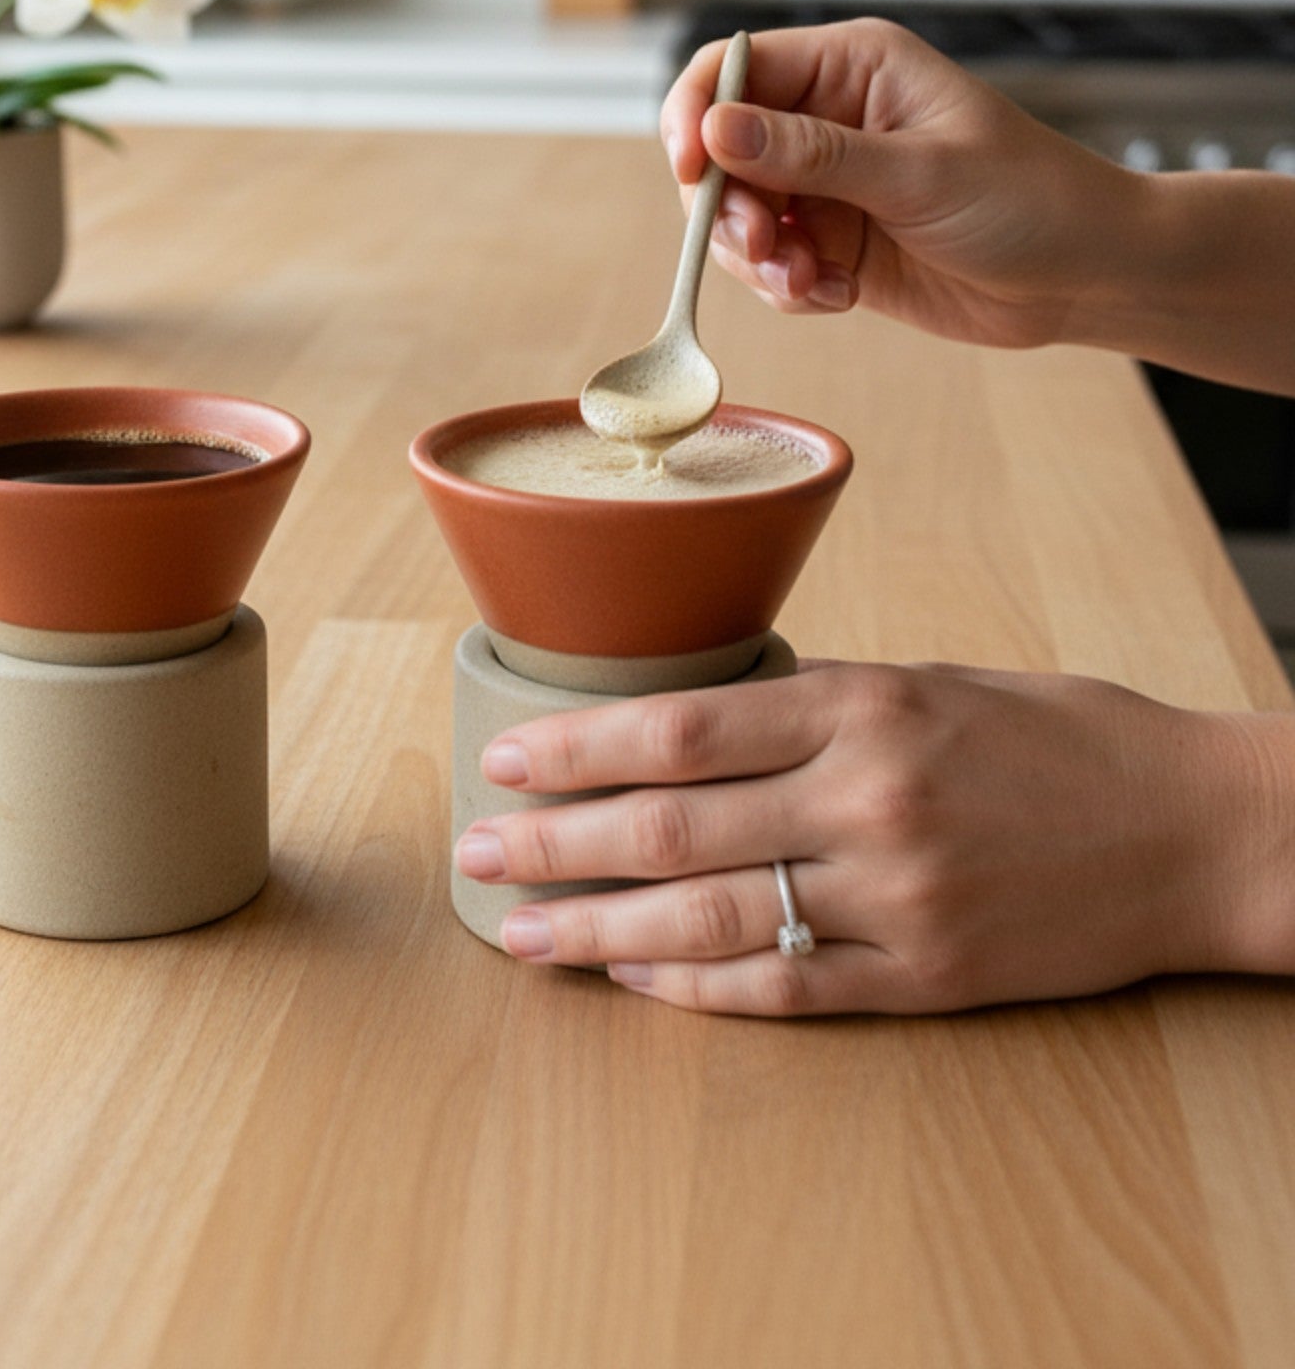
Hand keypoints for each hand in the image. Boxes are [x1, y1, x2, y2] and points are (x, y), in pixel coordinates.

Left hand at [452, 662, 1290, 1014]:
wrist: (1196, 830)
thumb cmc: (1056, 737)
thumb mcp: (925, 682)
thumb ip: (807, 707)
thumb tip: (683, 728)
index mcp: (861, 709)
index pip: (680, 729)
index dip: (578, 748)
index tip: (505, 761)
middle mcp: (867, 801)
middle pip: (672, 827)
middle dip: (556, 843)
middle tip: (475, 852)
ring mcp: (897, 899)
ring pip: (712, 920)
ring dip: (601, 931)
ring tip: (523, 934)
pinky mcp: (930, 980)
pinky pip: (789, 990)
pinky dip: (700, 990)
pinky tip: (635, 981)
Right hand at [660, 18, 1134, 349]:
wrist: (1087, 278)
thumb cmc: (1030, 200)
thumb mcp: (919, 174)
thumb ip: (812, 155)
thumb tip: (715, 130)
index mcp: (849, 68)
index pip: (732, 70)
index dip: (695, 115)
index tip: (692, 171)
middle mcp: (825, 118)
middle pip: (719, 152)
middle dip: (727, 208)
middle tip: (764, 250)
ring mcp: (825, 184)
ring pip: (735, 215)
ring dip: (756, 259)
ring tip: (810, 283)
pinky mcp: (830, 242)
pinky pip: (768, 264)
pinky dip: (786, 287)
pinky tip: (837, 296)